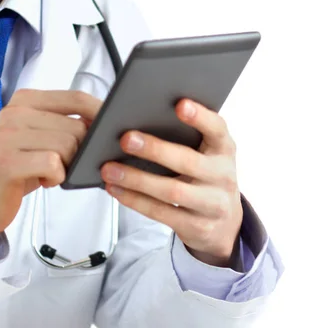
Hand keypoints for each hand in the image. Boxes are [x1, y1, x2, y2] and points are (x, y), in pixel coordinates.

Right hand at [0, 89, 101, 245]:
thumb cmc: (14, 166)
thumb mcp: (37, 136)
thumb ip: (63, 123)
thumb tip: (103, 123)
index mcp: (25, 100)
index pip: (76, 98)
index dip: (101, 112)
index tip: (113, 126)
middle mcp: (15, 113)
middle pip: (77, 127)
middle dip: (79, 151)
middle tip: (61, 164)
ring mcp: (9, 136)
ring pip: (68, 146)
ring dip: (66, 167)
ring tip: (47, 171)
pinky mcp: (7, 162)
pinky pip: (53, 165)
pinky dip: (56, 178)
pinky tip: (43, 180)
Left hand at [100, 99, 242, 267]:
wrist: (223, 221)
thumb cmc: (203, 173)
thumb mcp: (204, 153)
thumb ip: (183, 136)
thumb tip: (137, 118)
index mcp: (223, 148)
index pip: (217, 129)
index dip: (200, 117)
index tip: (179, 104)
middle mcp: (223, 175)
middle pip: (188, 161)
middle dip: (155, 150)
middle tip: (125, 138)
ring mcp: (214, 204)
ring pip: (172, 191)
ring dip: (136, 179)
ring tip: (108, 169)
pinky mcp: (199, 227)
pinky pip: (162, 213)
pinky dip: (135, 200)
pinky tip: (115, 188)